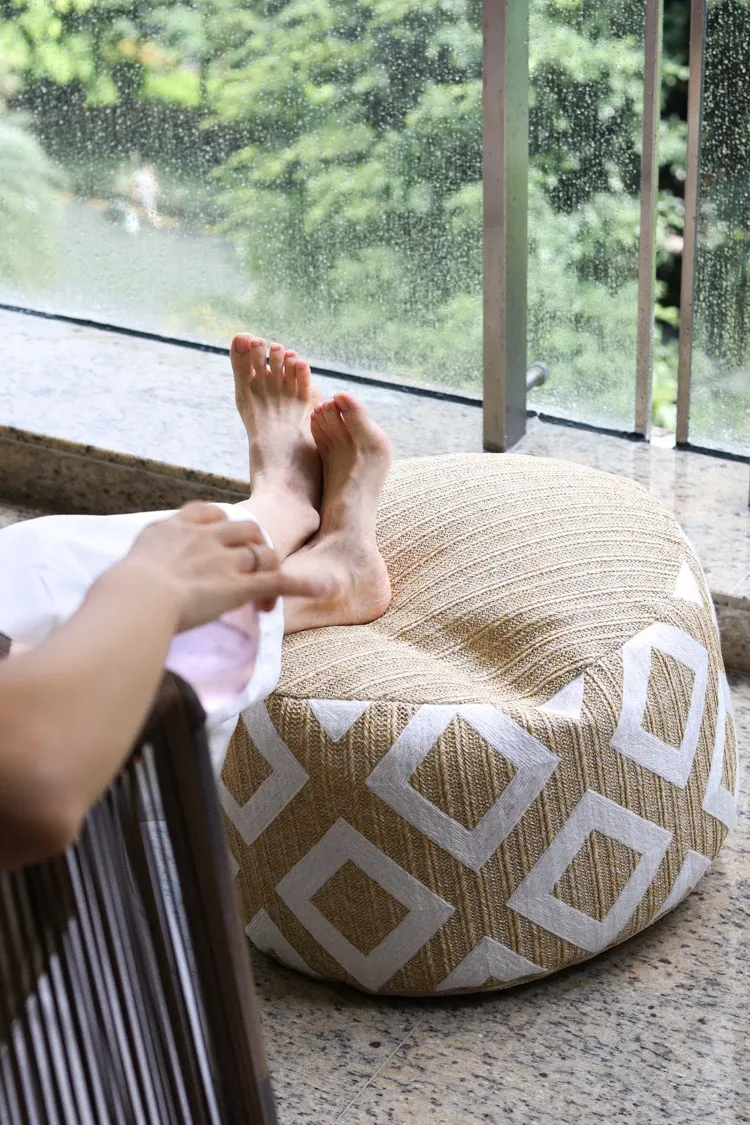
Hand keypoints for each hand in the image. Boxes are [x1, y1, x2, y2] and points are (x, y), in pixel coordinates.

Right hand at [119, 502, 330, 630]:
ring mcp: (226, 560)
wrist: (136, 597)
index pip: (211, 512)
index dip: (224, 525)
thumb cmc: (122, 588)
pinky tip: (327, 588)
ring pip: (262, 555)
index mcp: (178, 526)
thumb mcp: (130, 561)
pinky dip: (305, 586)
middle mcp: (207, 537)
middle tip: (251, 571)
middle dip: (255, 547)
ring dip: (269, 571)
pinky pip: (278, 583)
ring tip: (265, 598)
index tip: (226, 535)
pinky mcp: (240, 586)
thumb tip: (139, 575)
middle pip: (246, 529)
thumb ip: (145, 559)